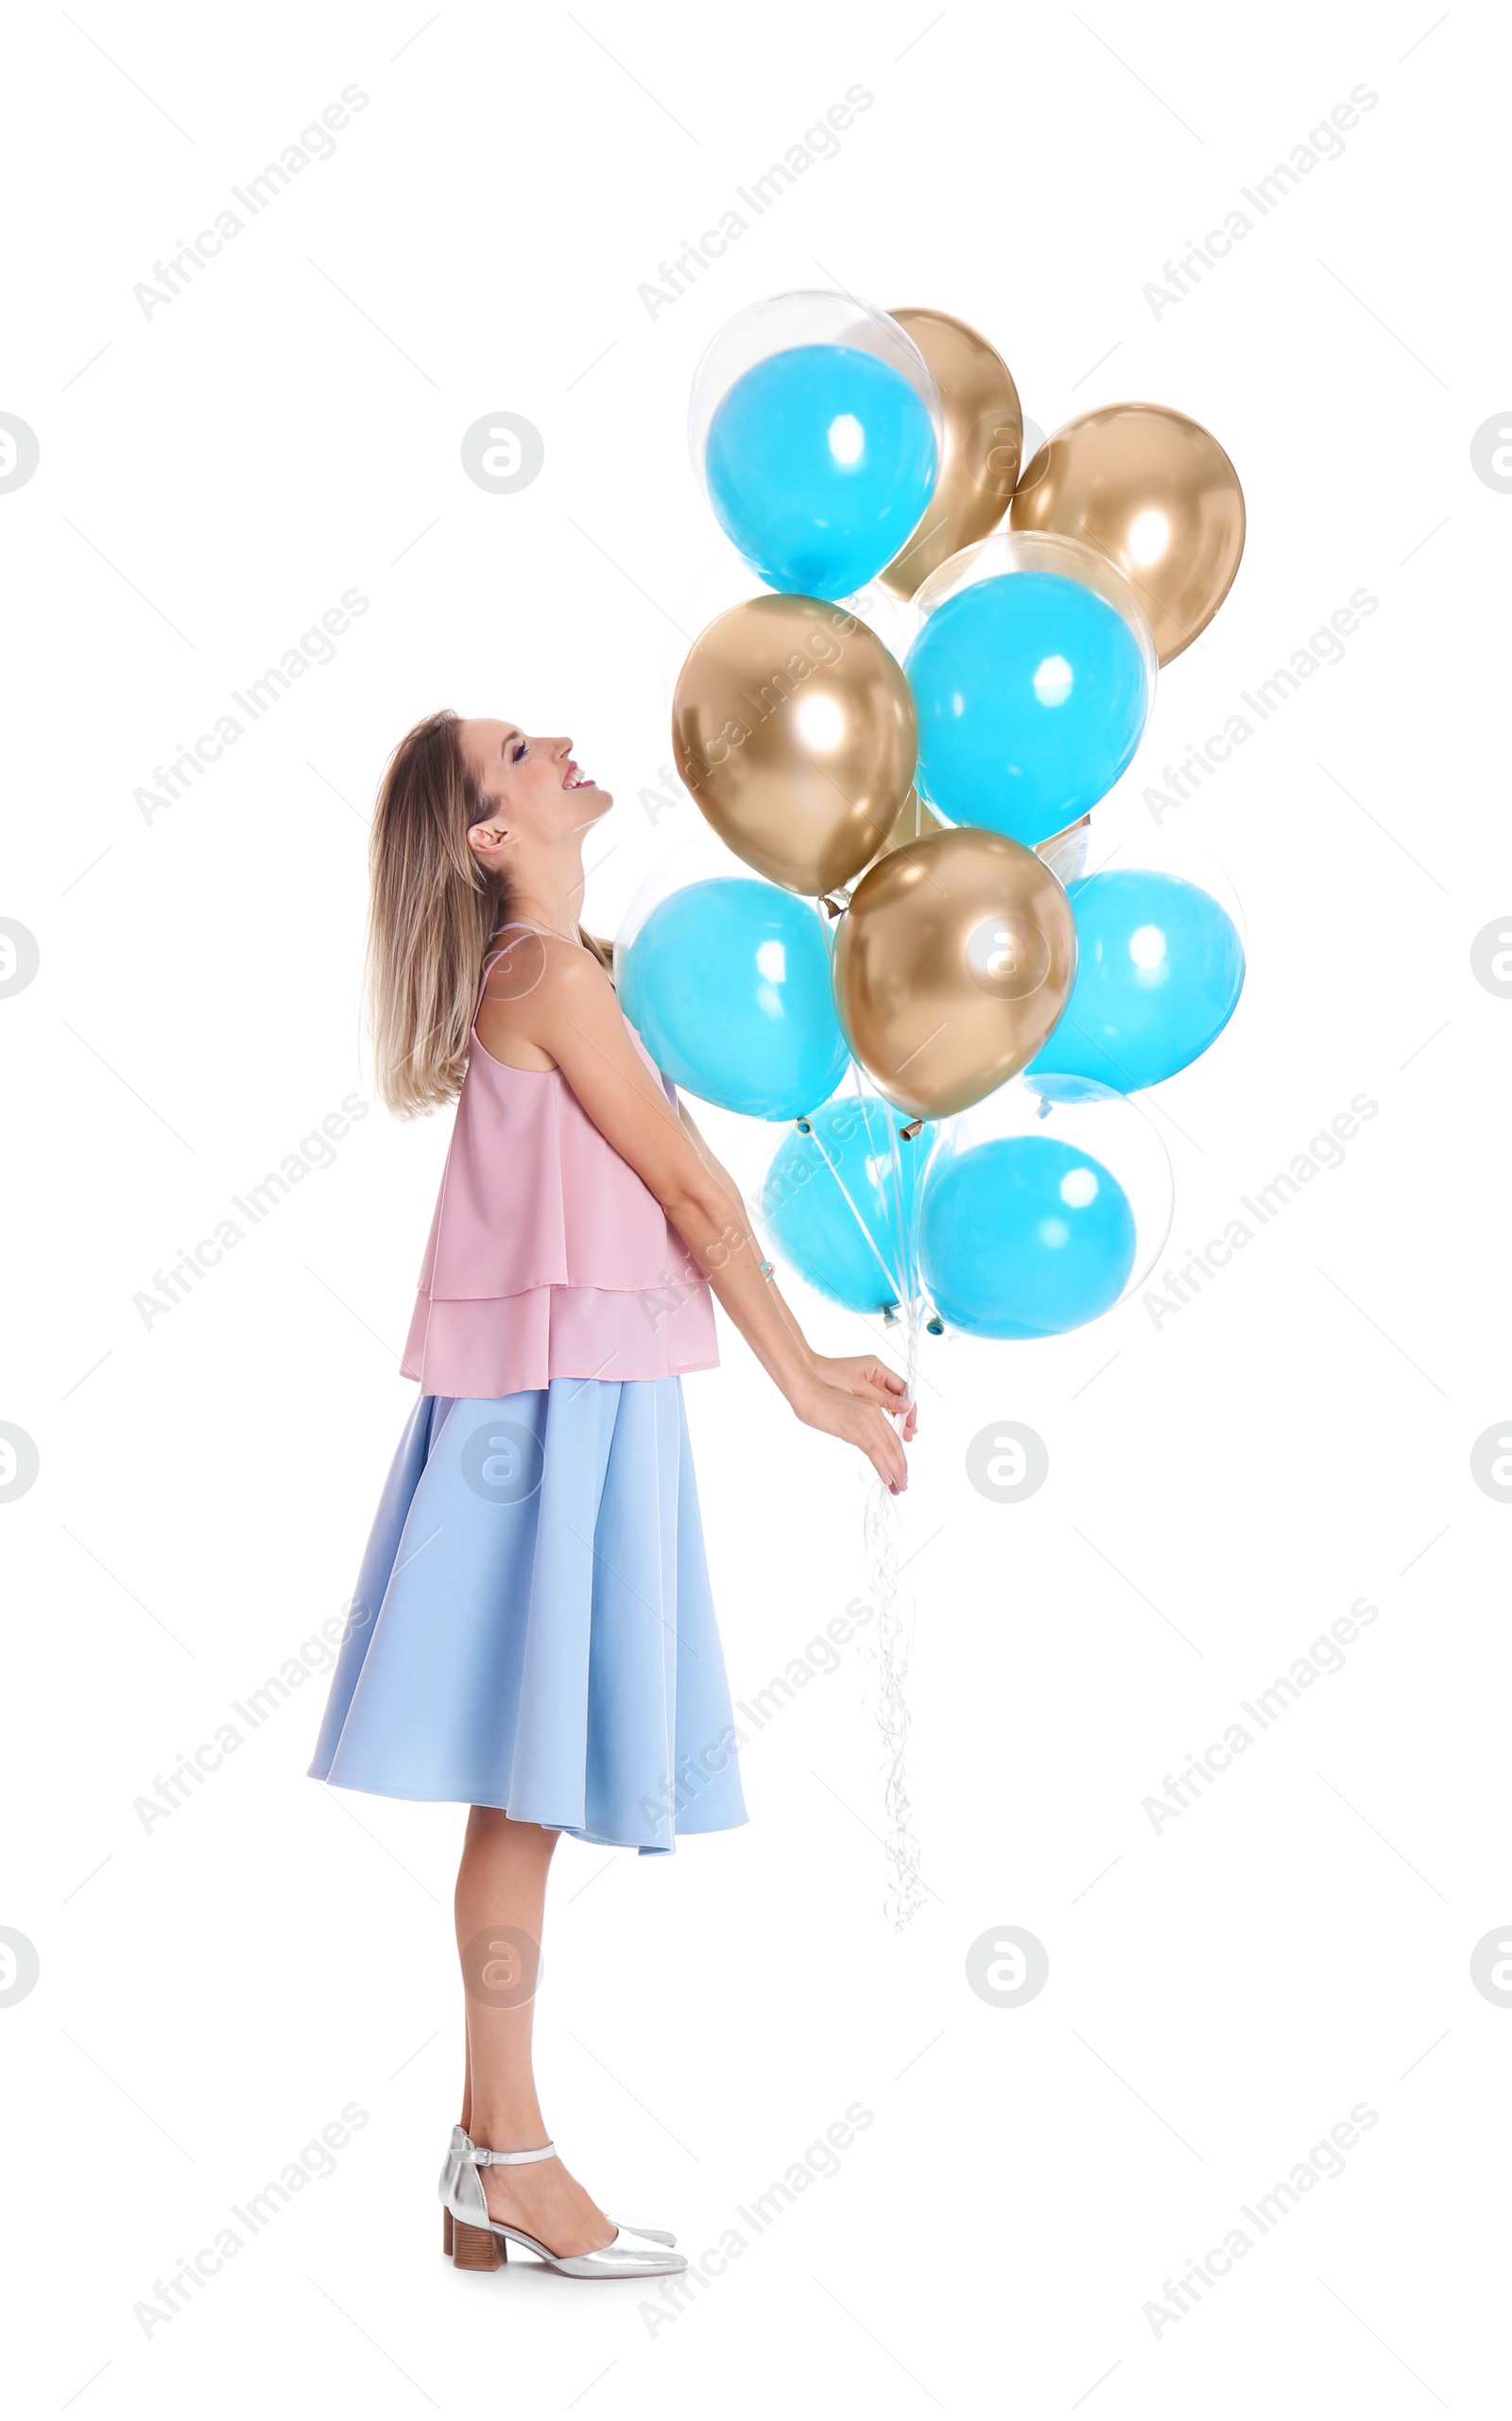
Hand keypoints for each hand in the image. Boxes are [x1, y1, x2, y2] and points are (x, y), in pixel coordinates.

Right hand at [790, 1376, 908, 1494]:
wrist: (806, 1391)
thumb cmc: (819, 1402)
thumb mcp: (845, 1414)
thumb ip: (856, 1426)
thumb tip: (860, 1440)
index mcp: (873, 1409)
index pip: (892, 1438)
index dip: (898, 1457)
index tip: (900, 1472)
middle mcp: (874, 1413)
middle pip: (894, 1445)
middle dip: (900, 1467)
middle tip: (903, 1485)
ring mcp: (866, 1420)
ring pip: (887, 1450)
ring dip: (895, 1472)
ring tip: (899, 1488)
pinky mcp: (855, 1428)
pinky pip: (874, 1451)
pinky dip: (883, 1467)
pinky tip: (887, 1479)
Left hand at [808, 1352, 917, 1441]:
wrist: (807, 1376)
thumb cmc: (831, 1376)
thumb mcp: (860, 1389)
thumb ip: (883, 1399)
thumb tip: (906, 1406)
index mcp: (878, 1369)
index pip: (902, 1388)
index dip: (910, 1406)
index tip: (912, 1422)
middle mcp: (876, 1375)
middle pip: (898, 1397)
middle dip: (904, 1416)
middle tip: (910, 1434)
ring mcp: (867, 1384)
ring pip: (888, 1404)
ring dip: (895, 1419)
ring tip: (902, 1437)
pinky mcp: (859, 1393)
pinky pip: (877, 1406)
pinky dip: (883, 1418)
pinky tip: (886, 1431)